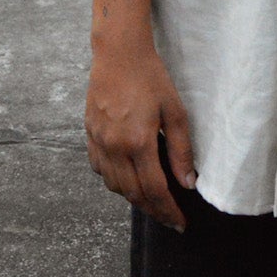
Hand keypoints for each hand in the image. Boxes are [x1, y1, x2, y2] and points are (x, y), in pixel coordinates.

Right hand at [86, 38, 196, 231]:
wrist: (118, 54)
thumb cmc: (151, 78)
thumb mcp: (175, 111)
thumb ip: (181, 150)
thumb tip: (188, 183)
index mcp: (138, 142)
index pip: (155, 190)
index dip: (169, 211)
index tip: (180, 223)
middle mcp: (114, 147)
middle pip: (133, 193)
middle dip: (154, 211)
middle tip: (170, 220)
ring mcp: (98, 142)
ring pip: (114, 185)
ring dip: (134, 198)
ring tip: (152, 202)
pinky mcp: (89, 134)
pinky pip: (100, 169)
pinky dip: (114, 181)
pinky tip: (127, 179)